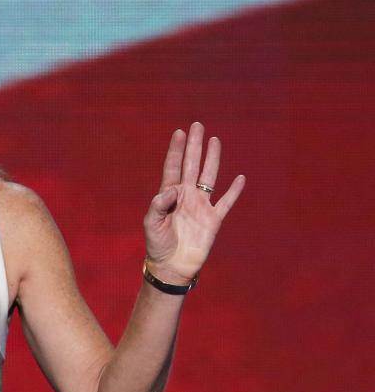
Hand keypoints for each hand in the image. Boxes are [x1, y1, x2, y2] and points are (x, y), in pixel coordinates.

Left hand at [143, 122, 244, 284]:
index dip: (176, 150)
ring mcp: (201, 206)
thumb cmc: (157, 244)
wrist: (172, 266)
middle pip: (192, 165)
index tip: (179, 132)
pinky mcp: (213, 219)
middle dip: (194, 146)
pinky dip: (234, 191)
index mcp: (169, 195)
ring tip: (214, 140)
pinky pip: (226, 202)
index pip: (173, 167)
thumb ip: (159, 204)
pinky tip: (240, 178)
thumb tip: (173, 189)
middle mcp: (186, 196)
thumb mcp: (152, 223)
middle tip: (197, 125)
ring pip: (209, 177)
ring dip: (212, 159)